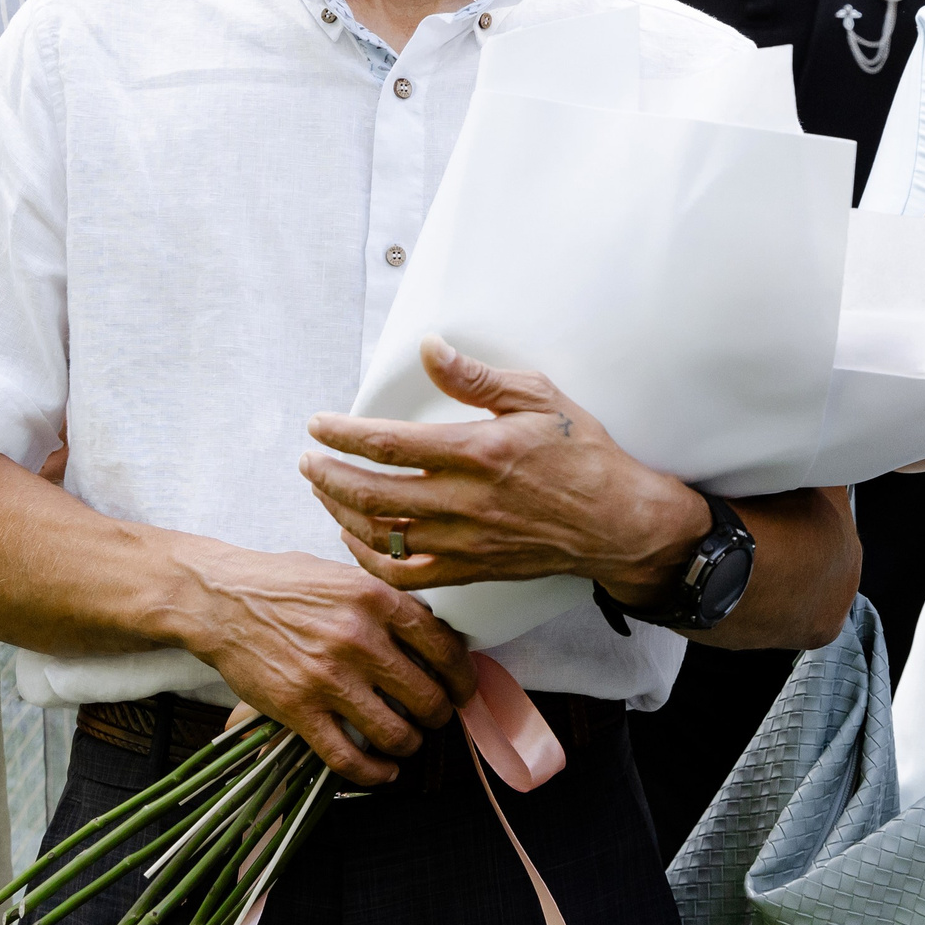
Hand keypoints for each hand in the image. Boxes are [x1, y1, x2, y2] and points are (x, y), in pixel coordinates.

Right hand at [178, 544, 473, 786]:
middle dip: (439, 714)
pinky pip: (349, 758)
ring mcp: (328, 678)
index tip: (462, 688)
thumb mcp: (344, 575)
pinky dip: (374, 774)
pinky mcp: (299, 710)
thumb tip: (433, 632)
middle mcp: (358, 639)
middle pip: (427, 696)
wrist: (220, 600)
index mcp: (375, 599)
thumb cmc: (283, 584)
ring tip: (407, 741)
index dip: (462, 676)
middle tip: (435, 716)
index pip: (444, 647)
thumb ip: (387, 603)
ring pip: (396, 733)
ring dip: (410, 744)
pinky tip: (383, 771)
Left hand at [302, 336, 710, 604]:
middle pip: (371, 493)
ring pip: (381, 535)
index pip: (388, 445)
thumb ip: (476, 376)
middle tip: (307, 460)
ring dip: (341, 513)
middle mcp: (465, 501)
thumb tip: (429, 349)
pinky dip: (371, 560)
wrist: (617, 522)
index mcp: (478, 452)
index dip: (342, 435)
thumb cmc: (583, 453)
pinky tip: (358, 538)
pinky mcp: (471, 569)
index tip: (317, 424)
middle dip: (326, 476)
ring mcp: (465, 541)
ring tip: (323, 491)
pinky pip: (407, 575)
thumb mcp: (538, 396)